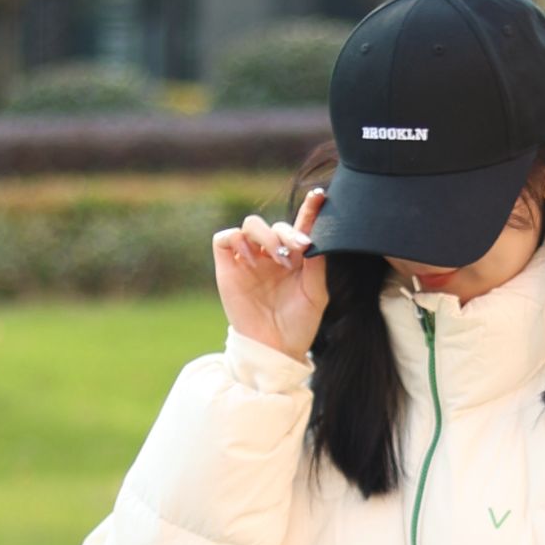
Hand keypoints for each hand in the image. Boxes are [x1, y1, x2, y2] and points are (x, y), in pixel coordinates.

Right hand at [212, 185, 328, 362]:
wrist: (275, 349)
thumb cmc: (298, 325)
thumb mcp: (315, 294)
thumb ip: (316, 265)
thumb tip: (314, 237)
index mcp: (294, 258)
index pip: (300, 226)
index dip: (309, 209)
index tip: (320, 196)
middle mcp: (270, 255)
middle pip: (275, 225)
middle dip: (288, 232)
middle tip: (299, 248)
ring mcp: (248, 260)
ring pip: (251, 225)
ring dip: (266, 235)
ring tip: (277, 258)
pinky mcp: (228, 268)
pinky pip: (225, 238)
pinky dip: (237, 240)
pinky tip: (252, 258)